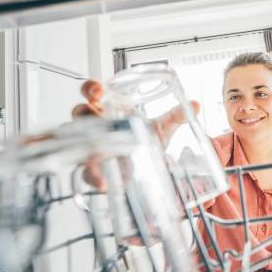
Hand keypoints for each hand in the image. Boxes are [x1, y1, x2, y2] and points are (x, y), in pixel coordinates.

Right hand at [72, 79, 200, 190]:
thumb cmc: (146, 139)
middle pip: (79, 112)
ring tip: (97, 147)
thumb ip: (176, 116)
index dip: (91, 89)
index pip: (93, 93)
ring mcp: (93, 145)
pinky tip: (103, 181)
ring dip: (83, 141)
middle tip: (95, 110)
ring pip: (76, 140)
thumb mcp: (162, 128)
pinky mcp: (94, 168)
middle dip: (82, 110)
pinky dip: (93, 176)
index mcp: (110, 109)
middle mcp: (97, 125)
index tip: (98, 91)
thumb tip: (195, 105)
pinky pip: (86, 170)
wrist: (147, 167)